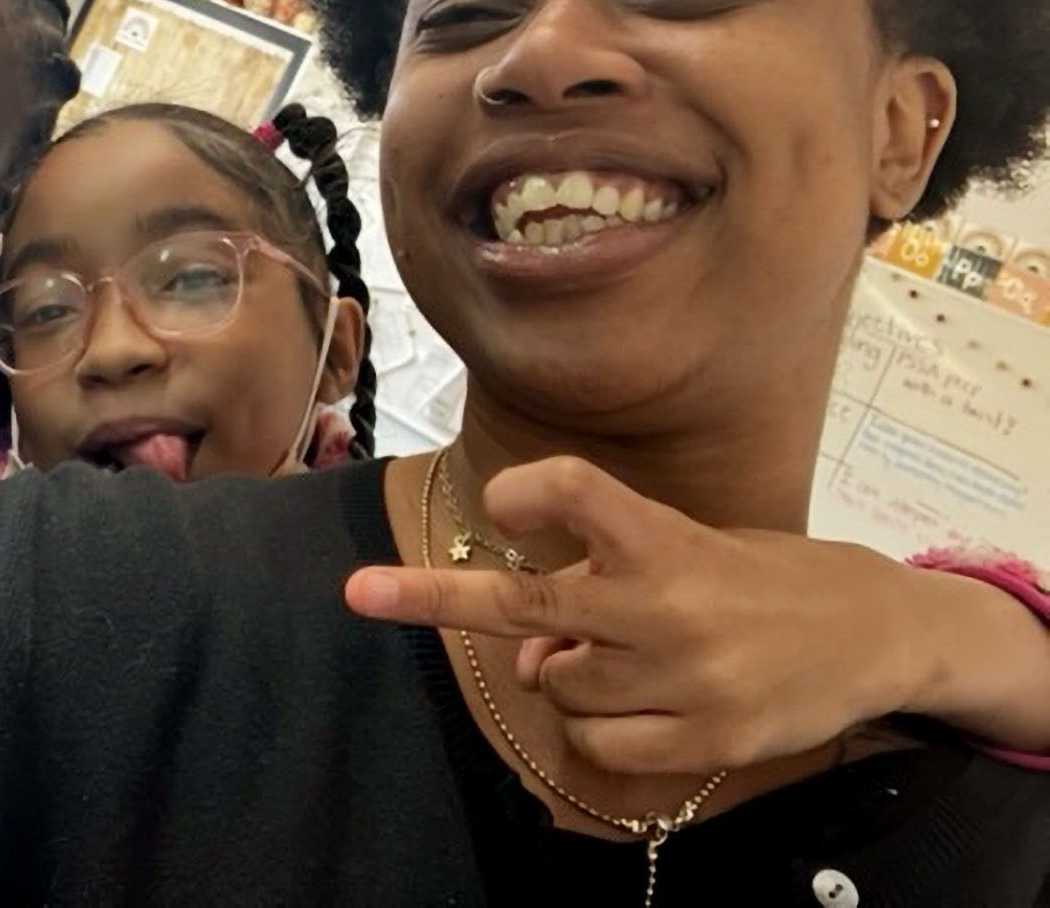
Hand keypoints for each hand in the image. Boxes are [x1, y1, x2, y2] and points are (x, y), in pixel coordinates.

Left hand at [344, 456, 938, 774]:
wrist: (874, 634)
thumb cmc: (759, 574)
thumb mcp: (687, 547)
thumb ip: (601, 586)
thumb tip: (531, 655)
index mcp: (665, 539)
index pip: (579, 492)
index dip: (529, 493)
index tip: (499, 501)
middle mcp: (668, 608)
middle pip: (527, 603)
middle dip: (433, 597)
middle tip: (361, 594)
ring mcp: (685, 681)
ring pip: (557, 685)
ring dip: (568, 673)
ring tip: (632, 655)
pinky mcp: (705, 745)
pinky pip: (596, 744)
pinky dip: (597, 728)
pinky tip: (643, 703)